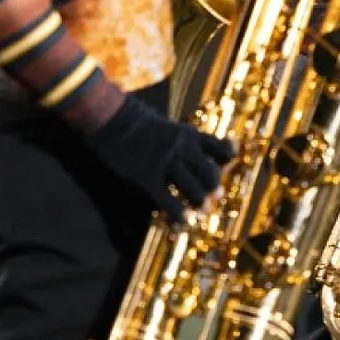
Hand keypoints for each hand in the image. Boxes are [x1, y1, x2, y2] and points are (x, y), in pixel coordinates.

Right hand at [84, 97, 234, 218]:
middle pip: (211, 175)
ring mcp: (167, 162)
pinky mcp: (147, 176)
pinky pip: (168, 200)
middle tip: (212, 198)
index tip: (223, 168)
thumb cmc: (139, 123)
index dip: (226, 161)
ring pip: (195, 191)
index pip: (222, 150)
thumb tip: (192, 160)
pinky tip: (180, 222)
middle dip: (213, 189)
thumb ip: (184, 141)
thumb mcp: (170, 127)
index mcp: (191, 135)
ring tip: (199, 211)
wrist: (113, 117)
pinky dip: (178, 214)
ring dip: (199, 204)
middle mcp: (184, 149)